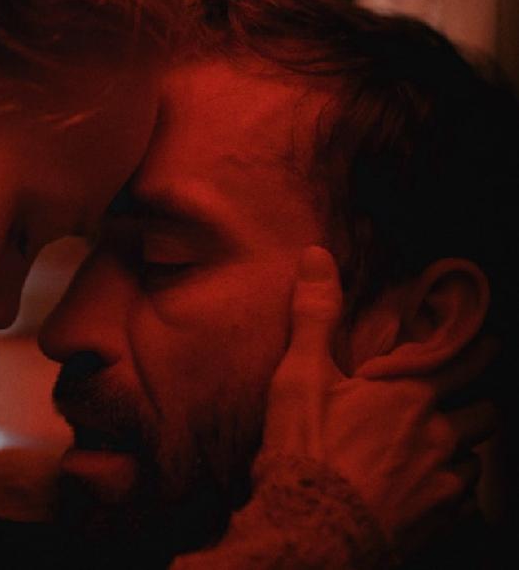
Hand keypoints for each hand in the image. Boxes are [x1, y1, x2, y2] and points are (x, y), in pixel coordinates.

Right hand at [261, 246, 496, 557]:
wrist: (313, 528)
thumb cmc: (307, 451)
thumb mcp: (301, 376)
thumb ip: (315, 316)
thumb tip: (316, 256)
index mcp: (410, 395)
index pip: (464, 359)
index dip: (478, 346)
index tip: (485, 339)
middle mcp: (438, 434)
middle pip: (485, 412)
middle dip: (476, 402)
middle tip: (459, 400)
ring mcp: (442, 481)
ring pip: (476, 459)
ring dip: (462, 451)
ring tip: (440, 450)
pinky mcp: (437, 521)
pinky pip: (464, 503)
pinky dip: (451, 494)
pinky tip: (429, 494)